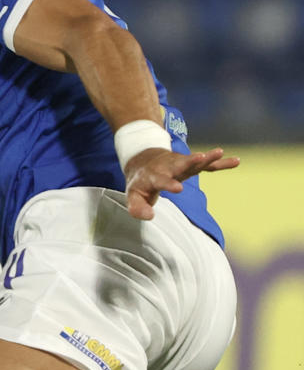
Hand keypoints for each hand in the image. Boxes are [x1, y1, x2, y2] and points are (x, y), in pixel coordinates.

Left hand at [123, 146, 237, 220]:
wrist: (143, 159)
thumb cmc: (140, 181)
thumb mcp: (133, 195)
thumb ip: (138, 208)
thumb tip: (149, 216)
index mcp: (154, 176)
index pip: (161, 180)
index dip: (169, 184)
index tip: (178, 188)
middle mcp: (169, 167)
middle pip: (180, 164)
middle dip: (190, 162)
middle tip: (201, 158)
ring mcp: (181, 164)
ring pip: (195, 161)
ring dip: (207, 157)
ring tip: (219, 152)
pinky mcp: (191, 164)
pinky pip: (208, 165)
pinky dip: (221, 163)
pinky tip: (236, 161)